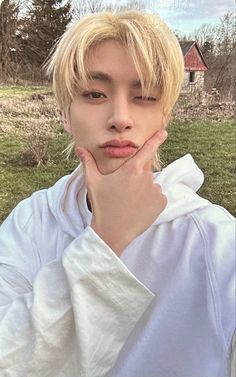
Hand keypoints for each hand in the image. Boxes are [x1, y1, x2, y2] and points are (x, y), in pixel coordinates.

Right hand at [76, 130, 167, 255]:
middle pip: (144, 173)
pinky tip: (139, 209)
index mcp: (130, 169)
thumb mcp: (93, 182)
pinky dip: (151, 201)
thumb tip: (80, 148)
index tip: (164, 132)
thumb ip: (88, 162)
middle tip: (123, 194)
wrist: (112, 231)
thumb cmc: (102, 205)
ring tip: (130, 203)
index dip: (156, 139)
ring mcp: (155, 190)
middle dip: (136, 180)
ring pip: (151, 186)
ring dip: (144, 191)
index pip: (147, 150)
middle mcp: (146, 177)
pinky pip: (158, 197)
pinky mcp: (161, 202)